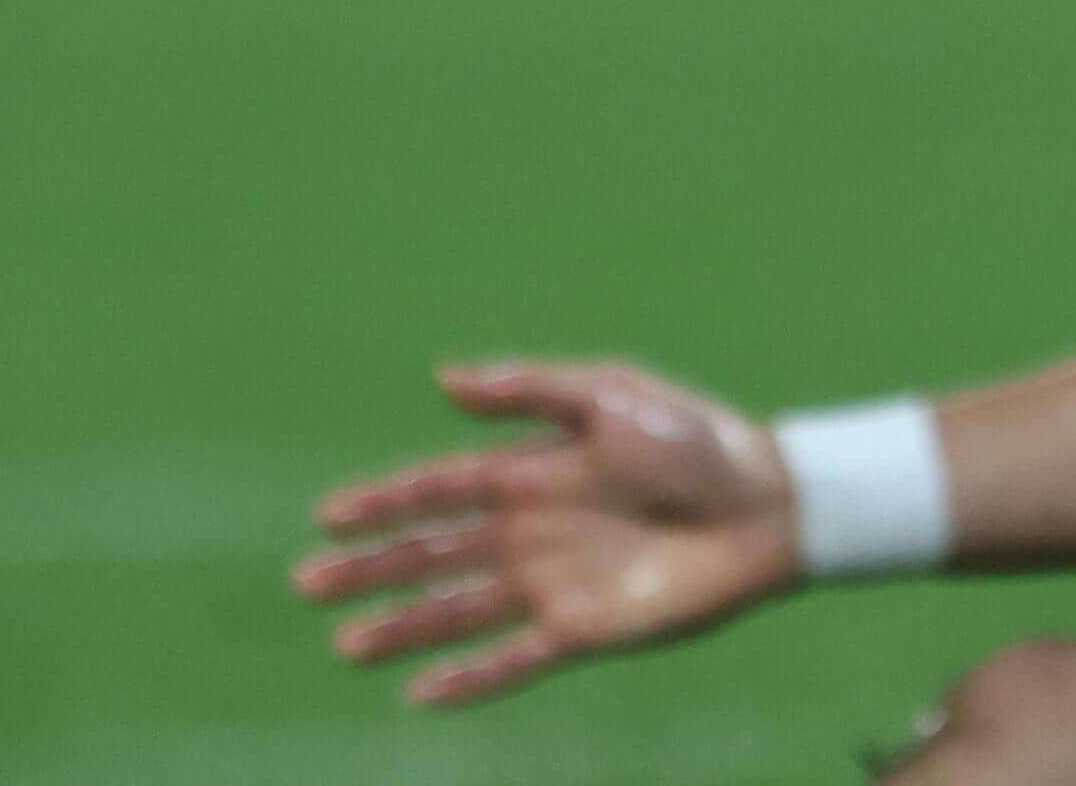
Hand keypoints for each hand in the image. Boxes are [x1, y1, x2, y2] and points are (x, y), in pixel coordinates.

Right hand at [297, 358, 799, 709]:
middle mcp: (532, 531)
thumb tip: (443, 380)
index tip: (327, 516)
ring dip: (404, 628)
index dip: (385, 502)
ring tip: (347, 645)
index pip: (440, 489)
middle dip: (373, 569)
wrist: (767, 505)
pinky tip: (422, 695)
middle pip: (435, 554)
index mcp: (533, 471)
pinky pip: (513, 660)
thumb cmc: (697, 439)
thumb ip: (530, 390)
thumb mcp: (613, 394)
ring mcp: (554, 584)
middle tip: (308, 584)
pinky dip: (469, 680)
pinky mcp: (584, 631)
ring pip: (459, 612)